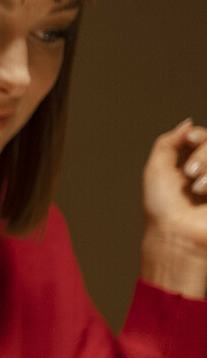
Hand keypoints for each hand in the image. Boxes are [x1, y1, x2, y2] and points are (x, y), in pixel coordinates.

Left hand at [140, 118, 206, 297]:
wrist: (177, 234)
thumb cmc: (162, 207)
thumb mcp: (156, 169)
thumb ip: (168, 142)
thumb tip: (187, 123)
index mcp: (188, 165)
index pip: (201, 137)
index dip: (198, 134)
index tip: (189, 139)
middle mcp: (205, 172)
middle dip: (202, 153)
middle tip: (190, 174)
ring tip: (197, 188)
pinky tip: (204, 192)